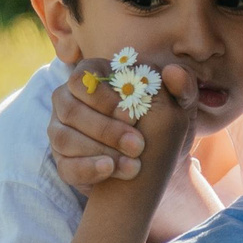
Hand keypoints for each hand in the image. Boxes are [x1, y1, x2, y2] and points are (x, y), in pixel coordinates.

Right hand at [50, 58, 167, 190]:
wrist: (155, 164)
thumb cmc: (162, 125)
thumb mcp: (179, 106)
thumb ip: (181, 86)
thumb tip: (172, 72)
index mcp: (93, 77)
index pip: (82, 77)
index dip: (103, 96)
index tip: (132, 116)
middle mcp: (69, 101)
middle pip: (70, 109)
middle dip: (105, 128)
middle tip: (138, 144)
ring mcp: (61, 131)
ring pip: (64, 137)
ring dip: (98, 151)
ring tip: (132, 164)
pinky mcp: (64, 161)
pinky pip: (65, 166)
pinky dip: (88, 169)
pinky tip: (110, 170)